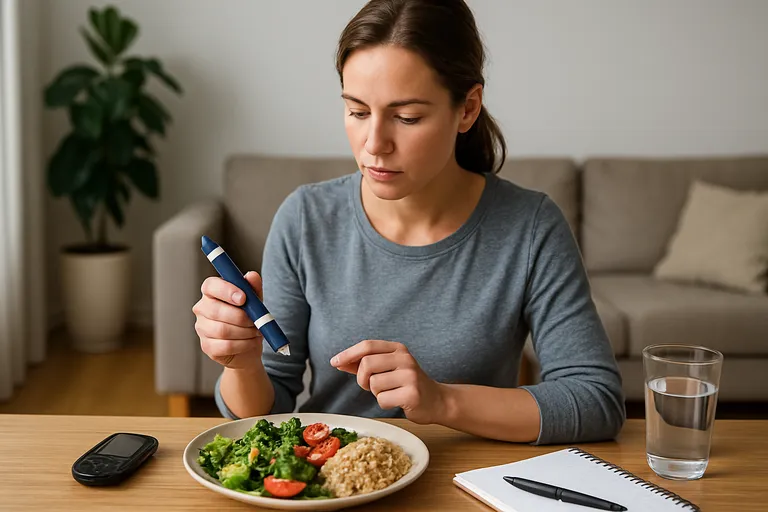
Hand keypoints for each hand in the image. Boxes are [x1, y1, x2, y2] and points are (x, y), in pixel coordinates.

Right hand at [193, 271, 263, 371]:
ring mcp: (202, 328)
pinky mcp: (207, 346)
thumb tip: (252, 276)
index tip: (243, 298)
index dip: (226, 290)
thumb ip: (253, 287)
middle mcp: (202, 309)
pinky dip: (244, 345)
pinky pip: (226, 346)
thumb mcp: (254, 301)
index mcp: (212, 292)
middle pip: (216, 311)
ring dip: (245, 332)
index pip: (210, 286)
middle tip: (256, 321)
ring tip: (256, 331)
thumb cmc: (249, 318)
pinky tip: (251, 342)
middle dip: (241, 317)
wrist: (248, 346)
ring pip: (222, 330)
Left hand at [330, 340, 446, 424]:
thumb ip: (364, 364)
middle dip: (362, 379)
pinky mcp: (412, 394)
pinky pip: (382, 399)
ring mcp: (410, 376)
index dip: (348, 353)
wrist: (436, 401)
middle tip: (370, 386)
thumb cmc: (406, 385)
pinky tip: (397, 401)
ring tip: (390, 393)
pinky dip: (384, 403)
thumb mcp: (387, 368)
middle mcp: (405, 359)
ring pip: (373, 384)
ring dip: (375, 393)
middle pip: (366, 364)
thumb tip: (339, 362)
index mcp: (398, 349)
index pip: (367, 345)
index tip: (334, 362)